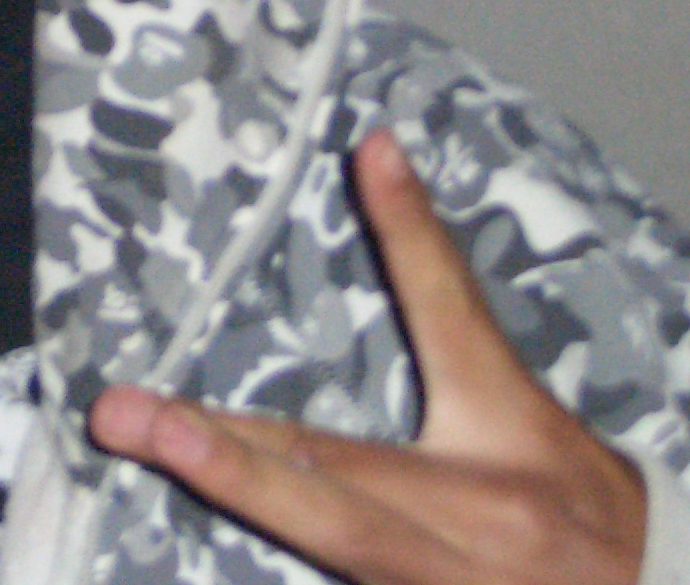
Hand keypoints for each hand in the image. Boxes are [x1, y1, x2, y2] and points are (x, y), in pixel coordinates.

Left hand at [88, 129, 645, 584]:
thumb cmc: (563, 483)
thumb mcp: (504, 384)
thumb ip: (433, 279)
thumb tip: (372, 146)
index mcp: (508, 434)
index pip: (449, 313)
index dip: (411, 236)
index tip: (368, 155)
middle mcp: (481, 525)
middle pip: (341, 486)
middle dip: (230, 455)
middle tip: (126, 412)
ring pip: (328, 546)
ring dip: (229, 496)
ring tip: (135, 438)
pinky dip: (278, 546)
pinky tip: (191, 504)